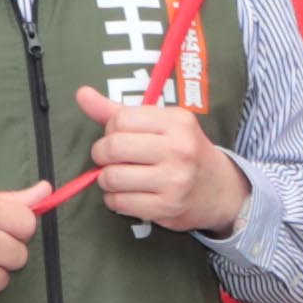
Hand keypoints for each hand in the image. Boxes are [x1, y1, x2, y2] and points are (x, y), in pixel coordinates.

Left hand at [77, 81, 239, 236]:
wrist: (221, 190)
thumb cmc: (183, 151)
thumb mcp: (161, 124)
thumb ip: (118, 111)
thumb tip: (81, 94)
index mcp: (177, 121)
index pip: (121, 120)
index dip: (110, 130)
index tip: (118, 137)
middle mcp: (179, 149)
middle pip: (113, 148)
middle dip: (101, 155)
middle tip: (109, 159)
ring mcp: (174, 181)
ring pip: (112, 178)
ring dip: (106, 180)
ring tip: (117, 178)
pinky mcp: (167, 208)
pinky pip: (120, 203)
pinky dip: (114, 200)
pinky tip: (126, 195)